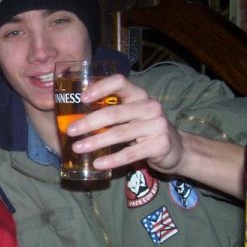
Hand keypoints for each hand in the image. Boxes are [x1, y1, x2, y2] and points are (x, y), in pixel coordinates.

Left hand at [66, 74, 245, 197]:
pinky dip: (112, 160)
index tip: (82, 98)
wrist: (176, 148)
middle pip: (114, 112)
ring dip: (95, 142)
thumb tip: (73, 119)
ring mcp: (157, 125)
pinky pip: (130, 153)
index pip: (120, 82)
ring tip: (77, 148)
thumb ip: (110, 113)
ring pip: (120, 134)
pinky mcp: (160, 144)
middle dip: (89, 122)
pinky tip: (97, 164)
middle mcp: (149, 106)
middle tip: (71, 131)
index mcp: (139, 95)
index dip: (100, 87)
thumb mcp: (130, 116)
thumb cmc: (144, 130)